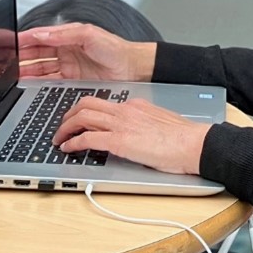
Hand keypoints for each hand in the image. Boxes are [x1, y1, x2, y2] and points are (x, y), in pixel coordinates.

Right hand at [16, 22, 154, 81]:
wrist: (131, 68)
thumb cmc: (115, 48)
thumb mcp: (90, 35)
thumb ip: (65, 34)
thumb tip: (43, 34)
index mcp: (68, 35)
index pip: (41, 36)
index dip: (25, 39)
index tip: (12, 42)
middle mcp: (65, 50)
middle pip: (37, 52)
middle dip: (22, 55)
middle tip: (7, 60)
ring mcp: (67, 65)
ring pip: (41, 67)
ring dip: (27, 69)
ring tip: (12, 73)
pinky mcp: (71, 79)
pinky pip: (50, 80)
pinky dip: (37, 81)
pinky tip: (27, 82)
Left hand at [53, 96, 211, 175]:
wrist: (193, 143)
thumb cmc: (182, 138)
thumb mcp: (157, 122)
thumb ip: (141, 123)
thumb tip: (132, 133)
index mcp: (134, 105)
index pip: (102, 102)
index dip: (84, 110)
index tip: (77, 119)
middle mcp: (124, 110)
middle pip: (86, 104)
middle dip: (68, 115)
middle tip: (61, 126)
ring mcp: (121, 124)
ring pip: (82, 117)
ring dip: (65, 128)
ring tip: (58, 139)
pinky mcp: (120, 141)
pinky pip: (88, 138)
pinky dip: (73, 143)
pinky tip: (68, 149)